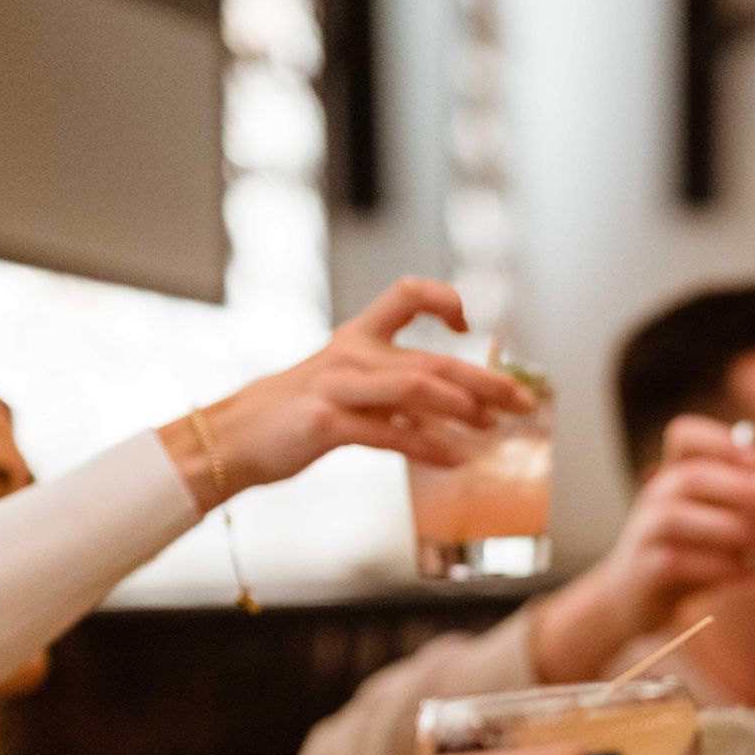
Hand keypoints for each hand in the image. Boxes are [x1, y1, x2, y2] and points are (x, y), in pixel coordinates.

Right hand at [160, 277, 533, 506]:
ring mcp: (338, 387)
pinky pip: (391, 434)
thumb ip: (392, 394)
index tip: (466, 323)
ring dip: (464, 408)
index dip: (443, 300)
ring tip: (495, 428)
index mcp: (355, 338)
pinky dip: (429, 447)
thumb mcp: (345, 392)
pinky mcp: (328, 424)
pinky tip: (456, 459)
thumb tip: (450, 410)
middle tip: (522, 399)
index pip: (405, 295)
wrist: (232, 440)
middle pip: (432, 358)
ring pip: (416, 388)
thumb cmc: (293, 418)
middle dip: (485, 378)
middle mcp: (351, 354)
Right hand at [530, 416, 754, 682]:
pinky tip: (743, 572)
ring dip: (726, 527)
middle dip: (741, 489)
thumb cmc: (685, 558)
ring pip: (675, 517)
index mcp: (675, 478)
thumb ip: (744, 515)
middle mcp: (655, 497)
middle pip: (690, 476)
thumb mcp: (714, 529)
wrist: (633, 599)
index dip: (719, 440)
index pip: (683, 436)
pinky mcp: (642, 569)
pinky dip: (713, 566)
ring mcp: (643, 532)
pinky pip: (673, 561)